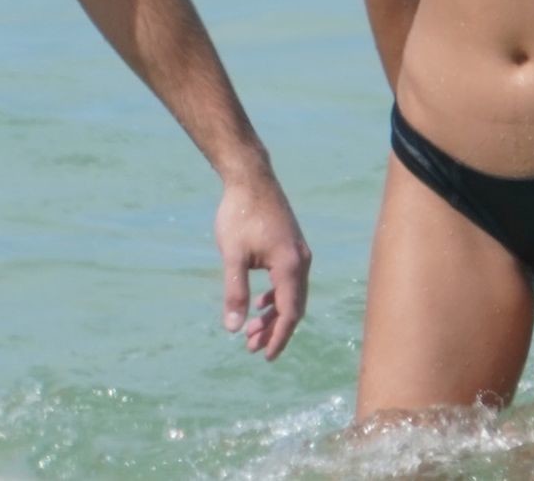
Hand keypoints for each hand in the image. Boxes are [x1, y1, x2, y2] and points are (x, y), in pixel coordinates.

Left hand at [214, 174, 310, 360]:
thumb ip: (235, 292)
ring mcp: (299, 252)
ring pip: (291, 294)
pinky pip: (289, 280)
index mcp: (290, 265)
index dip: (278, 337)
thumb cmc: (239, 214)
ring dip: (273, 314)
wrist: (250, 177)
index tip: (264, 356)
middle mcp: (301, 261)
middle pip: (293, 306)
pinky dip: (276, 296)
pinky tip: (260, 303)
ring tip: (251, 330)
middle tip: (250, 348)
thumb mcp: (232, 256)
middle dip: (274, 329)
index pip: (290, 312)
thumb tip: (233, 329)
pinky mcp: (291, 246)